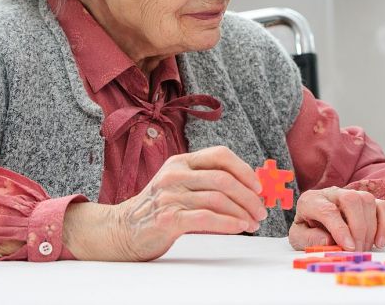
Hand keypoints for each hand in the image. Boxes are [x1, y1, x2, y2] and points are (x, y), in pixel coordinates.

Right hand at [64, 146, 266, 260]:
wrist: (123, 229)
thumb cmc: (159, 208)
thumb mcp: (180, 184)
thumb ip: (207, 181)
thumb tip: (249, 188)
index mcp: (181, 161)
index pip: (220, 155)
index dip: (244, 169)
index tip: (258, 186)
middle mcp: (175, 174)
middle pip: (224, 179)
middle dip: (249, 196)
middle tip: (261, 210)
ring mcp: (170, 195)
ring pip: (218, 199)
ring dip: (242, 212)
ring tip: (253, 223)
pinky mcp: (168, 217)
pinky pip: (206, 217)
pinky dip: (228, 222)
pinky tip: (239, 227)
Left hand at [288, 187, 384, 251]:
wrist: (314, 226)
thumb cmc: (307, 232)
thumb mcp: (298, 239)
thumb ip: (309, 239)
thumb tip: (329, 240)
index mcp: (311, 200)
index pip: (328, 210)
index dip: (340, 229)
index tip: (348, 248)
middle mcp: (332, 193)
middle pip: (351, 199)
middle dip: (357, 228)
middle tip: (356, 251)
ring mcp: (351, 195)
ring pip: (367, 200)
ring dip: (370, 228)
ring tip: (363, 249)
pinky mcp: (368, 202)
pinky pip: (383, 206)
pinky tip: (379, 242)